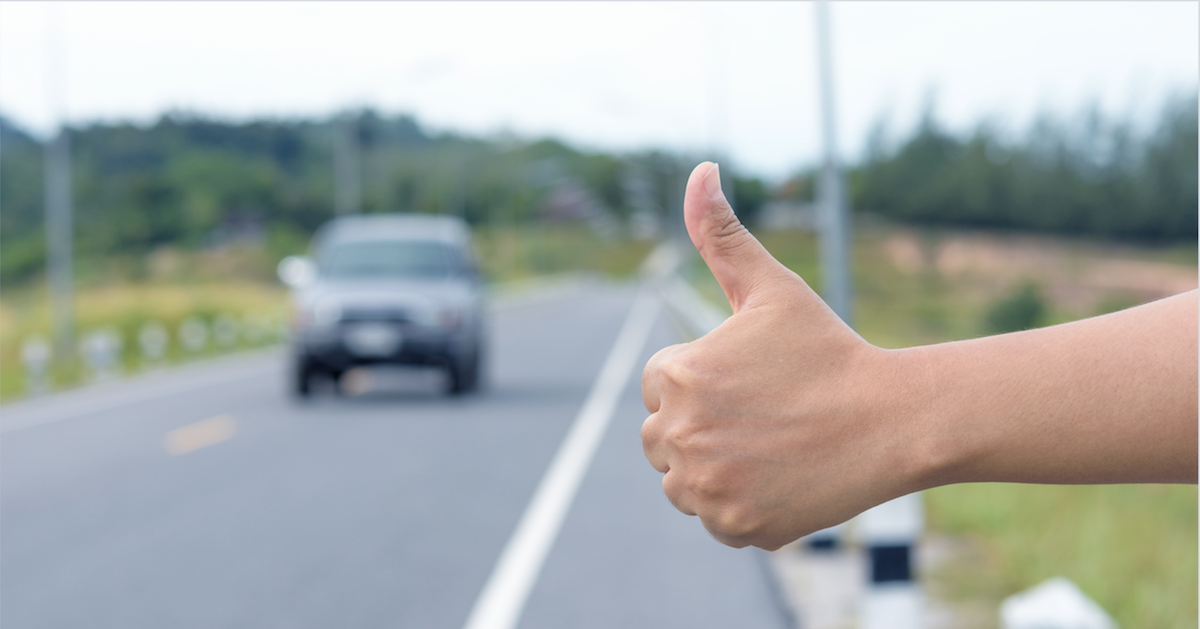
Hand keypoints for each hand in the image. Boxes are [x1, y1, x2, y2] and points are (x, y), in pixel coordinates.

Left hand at [641, 162, 921, 549]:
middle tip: (763, 414)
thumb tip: (700, 169)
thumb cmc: (829, 349)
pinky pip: (715, 516)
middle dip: (700, 424)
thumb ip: (721, 233)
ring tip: (771, 444)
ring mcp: (706, 490)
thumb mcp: (771, 287)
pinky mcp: (735, 528)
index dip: (704, 378)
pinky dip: (740, 503)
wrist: (894, 422)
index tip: (751, 379)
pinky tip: (781, 477)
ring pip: (683, 482)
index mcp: (677, 376)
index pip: (660, 384)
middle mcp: (679, 437)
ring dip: (714, 467)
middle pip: (663, 437)